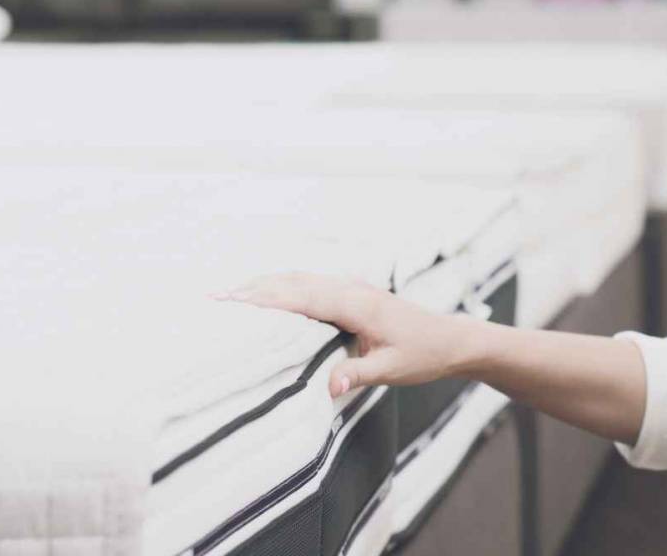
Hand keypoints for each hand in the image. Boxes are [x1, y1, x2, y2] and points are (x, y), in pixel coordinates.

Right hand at [219, 272, 479, 397]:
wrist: (451, 339)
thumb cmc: (423, 355)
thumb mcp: (393, 370)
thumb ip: (359, 375)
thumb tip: (328, 387)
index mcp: (358, 305)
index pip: (303, 298)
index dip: (266, 298)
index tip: (233, 300)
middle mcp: (352, 290)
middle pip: (294, 282)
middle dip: (254, 287)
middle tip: (215, 297)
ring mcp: (352, 288)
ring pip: (301, 279)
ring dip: (266, 284)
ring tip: (230, 294)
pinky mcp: (352, 294)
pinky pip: (311, 285)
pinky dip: (284, 287)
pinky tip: (267, 296)